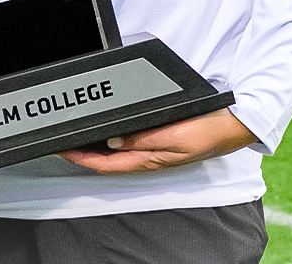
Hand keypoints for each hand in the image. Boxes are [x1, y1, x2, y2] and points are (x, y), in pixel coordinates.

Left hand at [58, 109, 257, 174]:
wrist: (231, 127)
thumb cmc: (207, 134)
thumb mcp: (173, 136)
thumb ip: (143, 139)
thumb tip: (113, 140)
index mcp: (147, 160)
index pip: (104, 163)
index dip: (80, 158)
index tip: (61, 149)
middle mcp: (146, 157)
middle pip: (105, 159)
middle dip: (81, 152)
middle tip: (61, 140)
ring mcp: (151, 150)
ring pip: (114, 151)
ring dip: (94, 145)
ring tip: (75, 135)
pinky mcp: (157, 140)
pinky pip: (127, 142)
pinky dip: (111, 137)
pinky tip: (105, 130)